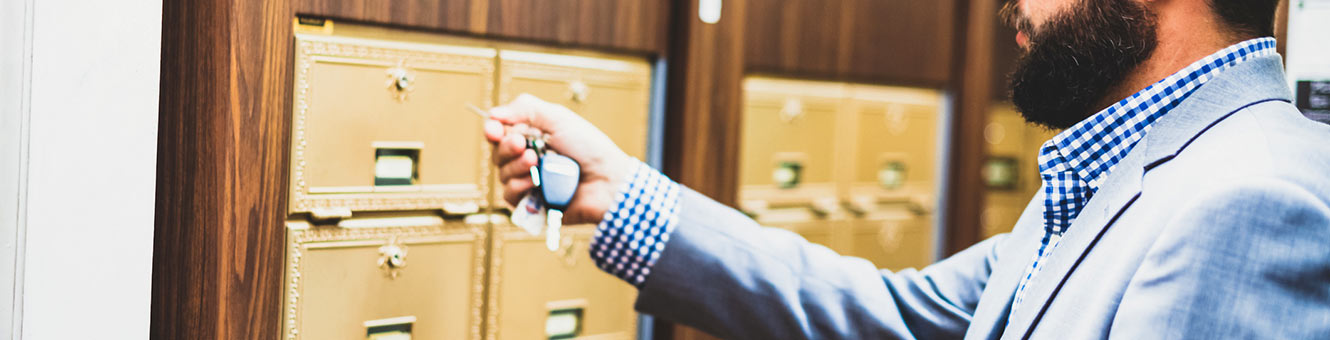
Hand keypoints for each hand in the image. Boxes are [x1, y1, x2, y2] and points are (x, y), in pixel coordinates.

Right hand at [483, 94, 637, 224]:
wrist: (607, 179)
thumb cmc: (589, 147)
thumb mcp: (559, 118)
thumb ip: (526, 109)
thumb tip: (493, 114)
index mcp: (532, 136)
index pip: (500, 132)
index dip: (492, 130)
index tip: (494, 129)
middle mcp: (528, 158)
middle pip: (497, 152)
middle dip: (506, 147)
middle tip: (523, 144)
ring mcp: (529, 181)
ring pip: (502, 174)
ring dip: (517, 166)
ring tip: (536, 162)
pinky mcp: (532, 203)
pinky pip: (510, 195)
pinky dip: (519, 186)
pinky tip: (535, 182)